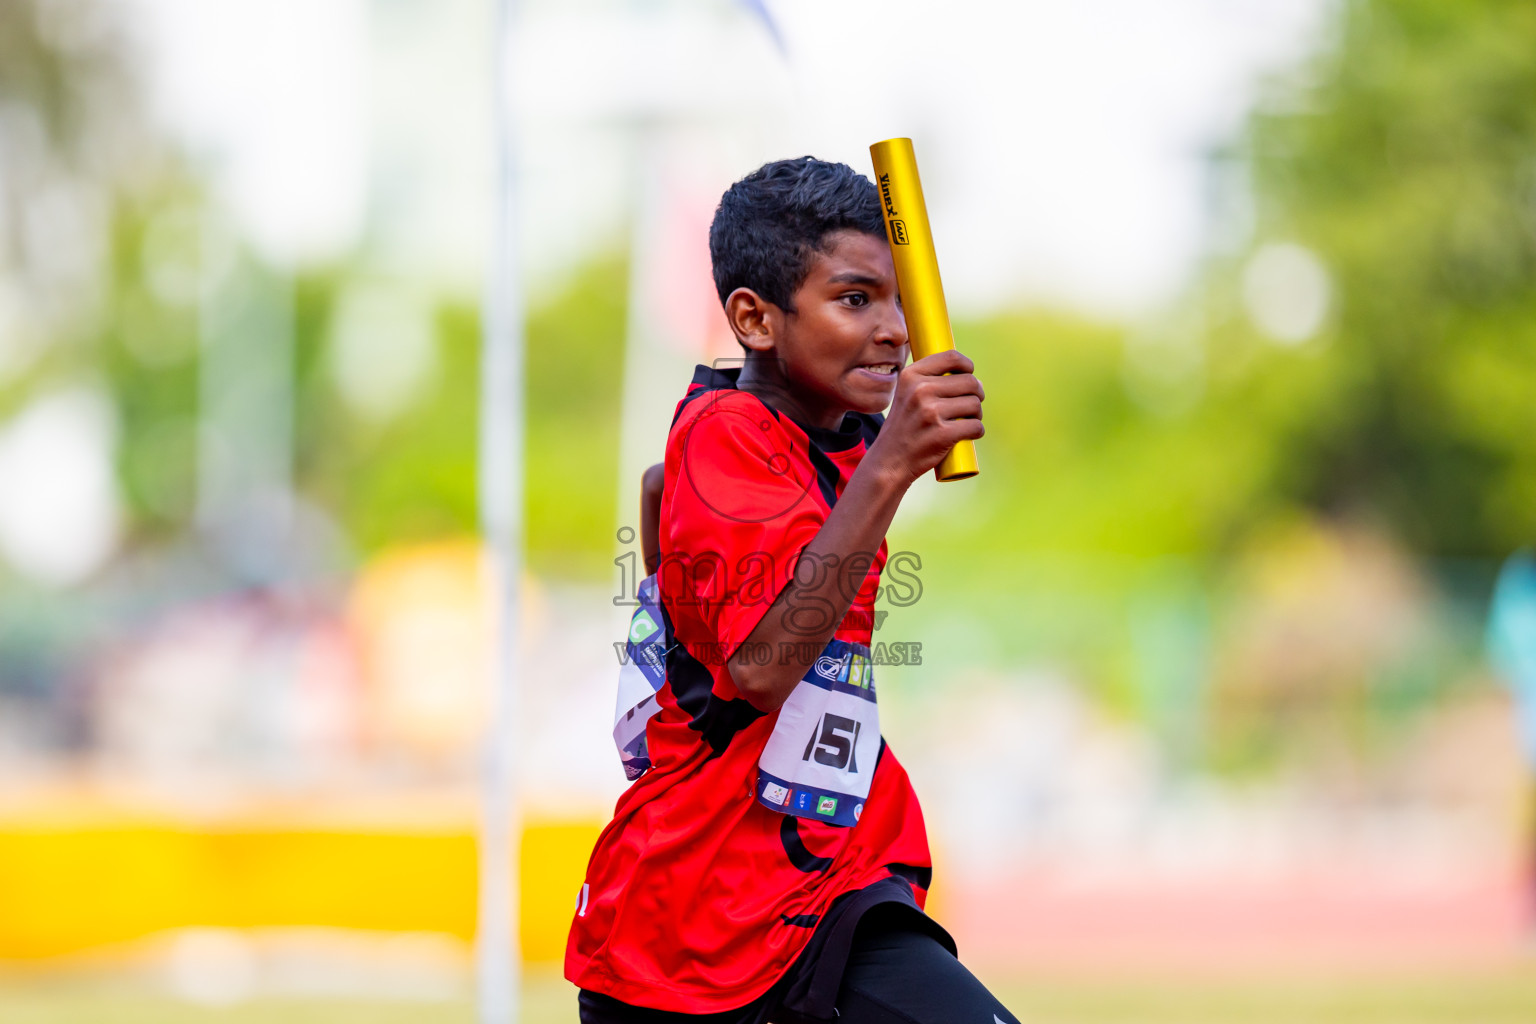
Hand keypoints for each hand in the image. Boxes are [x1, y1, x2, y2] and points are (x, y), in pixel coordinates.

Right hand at [866, 349, 984, 486]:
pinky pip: (976, 426)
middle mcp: (920, 390)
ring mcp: (931, 412)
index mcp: (911, 376)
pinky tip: (969, 434)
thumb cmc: (904, 427)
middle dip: (976, 394)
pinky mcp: (942, 434)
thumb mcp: (906, 395)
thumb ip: (930, 380)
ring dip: (977, 414)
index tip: (968, 375)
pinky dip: (976, 431)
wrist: (889, 461)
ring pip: (975, 404)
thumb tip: (974, 380)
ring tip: (966, 421)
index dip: (968, 365)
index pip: (952, 357)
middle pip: (970, 382)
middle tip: (970, 406)